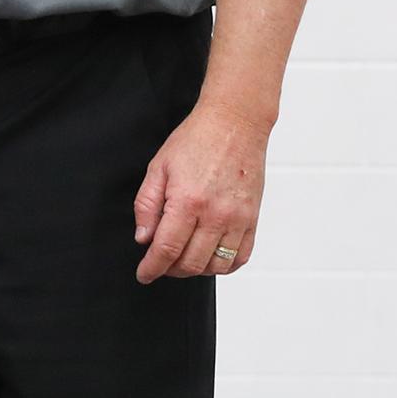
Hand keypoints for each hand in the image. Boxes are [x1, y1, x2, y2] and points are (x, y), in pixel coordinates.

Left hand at [133, 99, 269, 284]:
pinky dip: (223, 266)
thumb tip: (144, 238)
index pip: (167, 250)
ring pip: (215, 266)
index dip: (152, 268)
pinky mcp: (253, 219)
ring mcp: (238, 219)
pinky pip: (240, 257)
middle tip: (161, 262)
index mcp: (187, 201)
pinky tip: (210, 257)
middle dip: (170, 270)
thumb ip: (146, 205)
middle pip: (190, 264)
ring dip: (196, 270)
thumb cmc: (196, 140)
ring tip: (183, 257)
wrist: (235, 123)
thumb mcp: (159, 168)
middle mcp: (215, 214)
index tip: (144, 274)